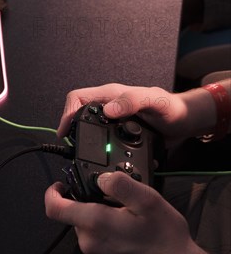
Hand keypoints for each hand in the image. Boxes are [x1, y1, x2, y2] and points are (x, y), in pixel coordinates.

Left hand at [44, 171, 194, 253]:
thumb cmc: (165, 238)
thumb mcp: (148, 200)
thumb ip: (120, 184)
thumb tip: (101, 178)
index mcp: (95, 222)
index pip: (54, 208)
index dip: (53, 193)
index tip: (61, 185)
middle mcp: (88, 242)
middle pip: (76, 216)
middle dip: (91, 206)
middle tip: (118, 205)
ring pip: (87, 231)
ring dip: (100, 223)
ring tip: (128, 223)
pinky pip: (96, 246)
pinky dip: (106, 238)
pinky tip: (128, 238)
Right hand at [56, 83, 204, 140]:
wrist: (186, 122)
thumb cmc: (173, 108)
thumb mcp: (154, 101)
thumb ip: (132, 101)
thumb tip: (108, 109)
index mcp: (111, 95)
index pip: (77, 98)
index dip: (66, 114)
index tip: (65, 132)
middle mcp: (108, 107)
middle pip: (78, 115)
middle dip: (72, 130)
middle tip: (73, 146)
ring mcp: (112, 121)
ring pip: (87, 129)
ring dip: (84, 142)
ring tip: (84, 154)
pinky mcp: (118, 134)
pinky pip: (101, 141)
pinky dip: (98, 150)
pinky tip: (103, 158)